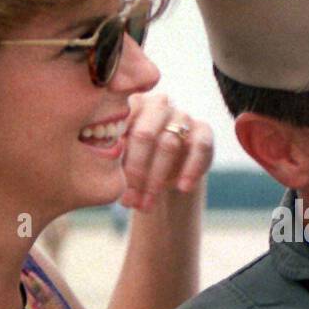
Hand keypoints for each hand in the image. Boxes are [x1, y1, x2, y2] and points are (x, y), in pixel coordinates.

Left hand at [119, 93, 213, 210]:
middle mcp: (157, 104)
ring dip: (157, 179)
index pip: (120, 123)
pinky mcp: (203, 129)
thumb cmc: (134, 162)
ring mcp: (181, 115)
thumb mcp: (118, 159)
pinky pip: (200, 147)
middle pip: (144, 135)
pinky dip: (191, 169)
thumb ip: (110, 158)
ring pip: (169, 144)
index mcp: (130, 104)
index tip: (108, 181)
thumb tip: (105, 177)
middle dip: (135, 172)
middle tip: (127, 200)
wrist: (167, 170)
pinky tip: (182, 188)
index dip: (114, 155)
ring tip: (146, 204)